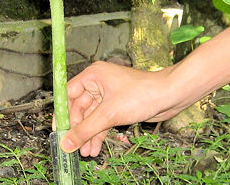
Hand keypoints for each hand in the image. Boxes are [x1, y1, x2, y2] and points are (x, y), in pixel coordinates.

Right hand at [60, 61, 180, 156]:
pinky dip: (99, 134)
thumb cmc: (140, 95)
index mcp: (93, 75)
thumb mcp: (109, 114)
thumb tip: (65, 144)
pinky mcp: (117, 106)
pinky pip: (102, 121)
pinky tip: (95, 148)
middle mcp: (98, 83)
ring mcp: (108, 95)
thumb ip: (85, 130)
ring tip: (86, 153)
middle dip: (78, 129)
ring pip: (91, 117)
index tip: (58, 131)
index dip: (62, 113)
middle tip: (73, 147)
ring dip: (88, 134)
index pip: (68, 94)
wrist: (170, 95)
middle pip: (79, 108)